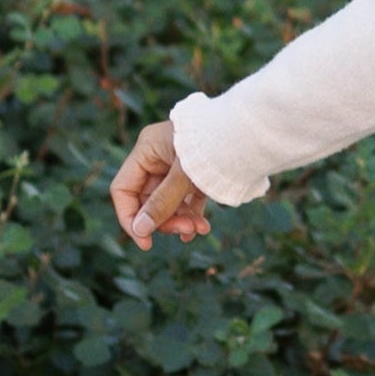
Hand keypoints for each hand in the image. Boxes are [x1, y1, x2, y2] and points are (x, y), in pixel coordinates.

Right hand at [111, 122, 210, 249]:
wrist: (250, 133)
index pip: (124, 189)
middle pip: (148, 199)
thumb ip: (161, 203)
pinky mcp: (196, 174)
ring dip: (181, 219)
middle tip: (183, 231)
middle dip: (164, 220)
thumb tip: (140, 231)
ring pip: (169, 202)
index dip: (130, 218)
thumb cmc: (212, 147)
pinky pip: (187, 199)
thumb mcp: (183, 176)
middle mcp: (158, 157)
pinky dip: (192, 213)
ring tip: (199, 229)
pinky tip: (201, 228)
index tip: (144, 242)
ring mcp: (177, 166)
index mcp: (147, 149)